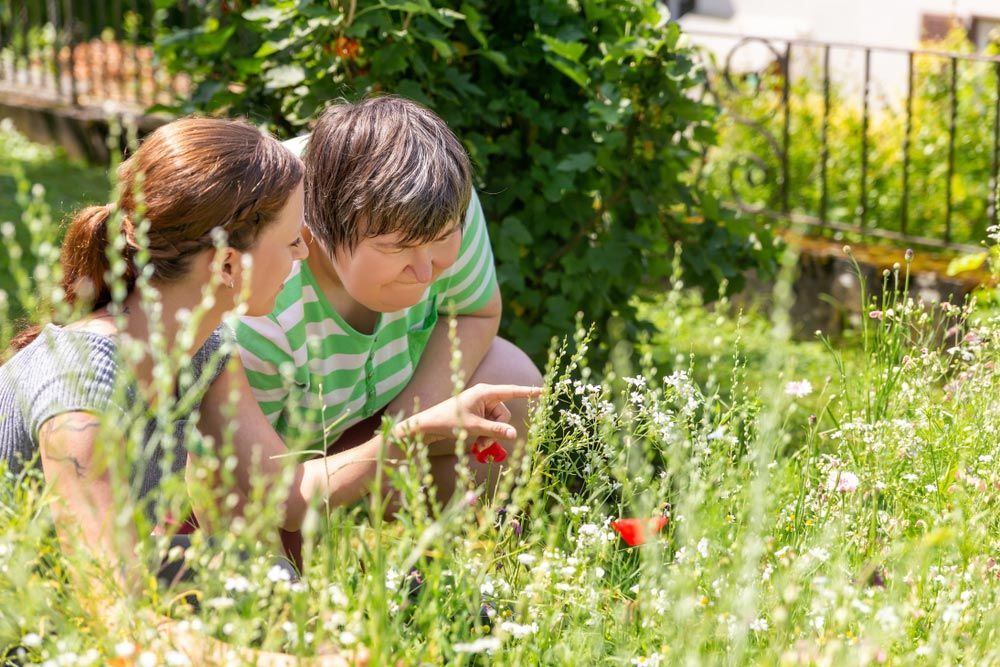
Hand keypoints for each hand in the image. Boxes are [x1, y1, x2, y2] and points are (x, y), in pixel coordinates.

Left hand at [397, 383, 541, 444]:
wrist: (428, 425)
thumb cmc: (449, 422)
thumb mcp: (474, 428)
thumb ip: (495, 431)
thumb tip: (515, 434)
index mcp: (485, 392)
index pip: (512, 391)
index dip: (529, 392)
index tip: (545, 391)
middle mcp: (485, 396)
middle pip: (504, 414)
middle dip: (497, 430)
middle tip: (483, 443)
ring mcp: (481, 405)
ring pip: (498, 423)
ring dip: (490, 436)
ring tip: (477, 446)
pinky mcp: (478, 413)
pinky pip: (490, 424)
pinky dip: (485, 435)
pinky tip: (476, 444)